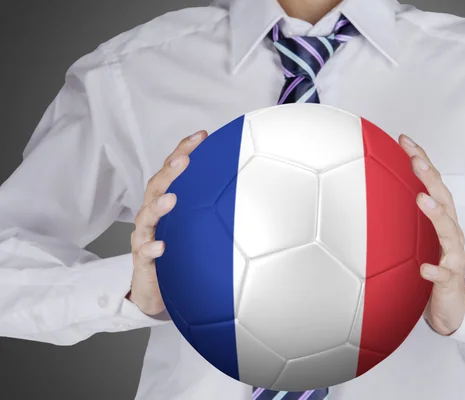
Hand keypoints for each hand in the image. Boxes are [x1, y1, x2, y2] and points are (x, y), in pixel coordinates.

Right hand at [128, 130, 207, 315]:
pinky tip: (162, 246)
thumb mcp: (192, 226)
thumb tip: (240, 186)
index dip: (183, 151)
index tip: (201, 136)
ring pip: (146, 218)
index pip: (171, 172)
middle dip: (169, 172)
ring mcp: (144, 238)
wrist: (155, 290)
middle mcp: (152, 217)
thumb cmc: (176, 252)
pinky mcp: (143, 262)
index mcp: (163, 203)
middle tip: (183, 160)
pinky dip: (152, 248)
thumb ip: (207, 207)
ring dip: (158, 207)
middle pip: (155, 187)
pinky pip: (144, 254)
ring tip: (172, 199)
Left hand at [398, 134, 464, 335]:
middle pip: (444, 199)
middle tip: (415, 160)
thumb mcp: (415, 237)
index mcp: (441, 219)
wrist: (450, 306)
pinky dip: (435, 270)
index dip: (421, 160)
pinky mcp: (451, 280)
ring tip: (423, 200)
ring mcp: (453, 255)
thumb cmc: (432, 266)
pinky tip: (423, 267)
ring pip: (449, 232)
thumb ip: (402, 216)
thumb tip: (371, 190)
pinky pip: (444, 274)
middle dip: (430, 177)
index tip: (404, 140)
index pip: (432, 184)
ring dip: (437, 215)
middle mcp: (450, 232)